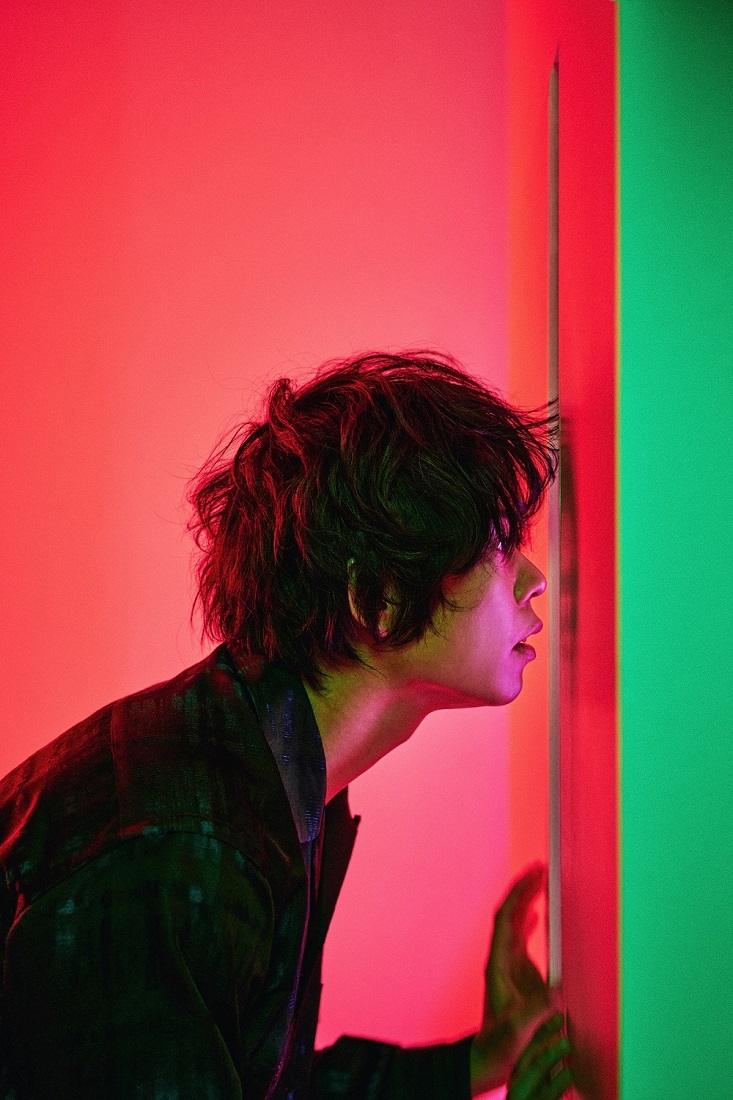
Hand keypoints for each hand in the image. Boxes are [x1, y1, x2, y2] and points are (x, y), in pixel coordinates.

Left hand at [469, 864, 572, 1096]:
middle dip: (524, 889)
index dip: (519, 893)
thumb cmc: (499, 1045)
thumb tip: (559, 989)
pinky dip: (531, 922)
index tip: (534, 873)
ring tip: (543, 883)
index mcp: (499, 964)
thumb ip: (537, 1009)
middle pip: (510, 914)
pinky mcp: (518, 977)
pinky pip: (522, 940)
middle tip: (542, 869)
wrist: (488, 1060)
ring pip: (516, 924)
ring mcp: (509, 967)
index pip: (506, 918)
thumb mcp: (518, 1027)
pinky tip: (539, 915)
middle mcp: (502, 959)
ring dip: (528, 902)